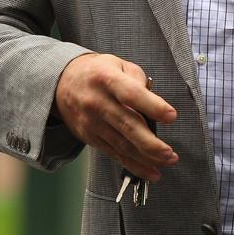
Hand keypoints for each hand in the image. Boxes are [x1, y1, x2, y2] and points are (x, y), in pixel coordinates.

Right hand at [54, 53, 178, 181]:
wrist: (62, 83)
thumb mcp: (119, 64)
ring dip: (146, 158)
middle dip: (150, 143)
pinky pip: (114, 154)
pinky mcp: (90, 138)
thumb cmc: (98, 72)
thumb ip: (138, 80)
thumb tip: (154, 104)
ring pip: (122, 145)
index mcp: (107, 79)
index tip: (171, 116)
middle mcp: (98, 102)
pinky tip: (151, 171)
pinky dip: (134, 165)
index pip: (131, 94)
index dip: (152, 106)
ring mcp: (92, 123)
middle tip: (169, 153)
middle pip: (127, 125)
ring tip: (167, 161)